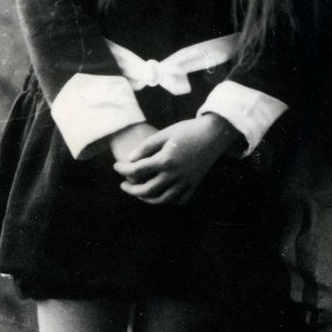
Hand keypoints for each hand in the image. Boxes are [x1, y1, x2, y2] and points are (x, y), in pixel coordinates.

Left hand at [113, 116, 238, 205]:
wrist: (215, 133)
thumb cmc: (188, 130)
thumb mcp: (165, 133)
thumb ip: (146, 146)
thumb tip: (129, 159)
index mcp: (166, 160)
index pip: (136, 170)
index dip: (122, 169)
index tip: (116, 166)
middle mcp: (175, 174)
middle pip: (147, 190)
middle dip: (131, 190)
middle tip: (123, 184)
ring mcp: (186, 181)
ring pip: (162, 199)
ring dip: (147, 199)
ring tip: (139, 193)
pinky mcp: (195, 184)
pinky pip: (180, 200)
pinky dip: (169, 201)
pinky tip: (162, 195)